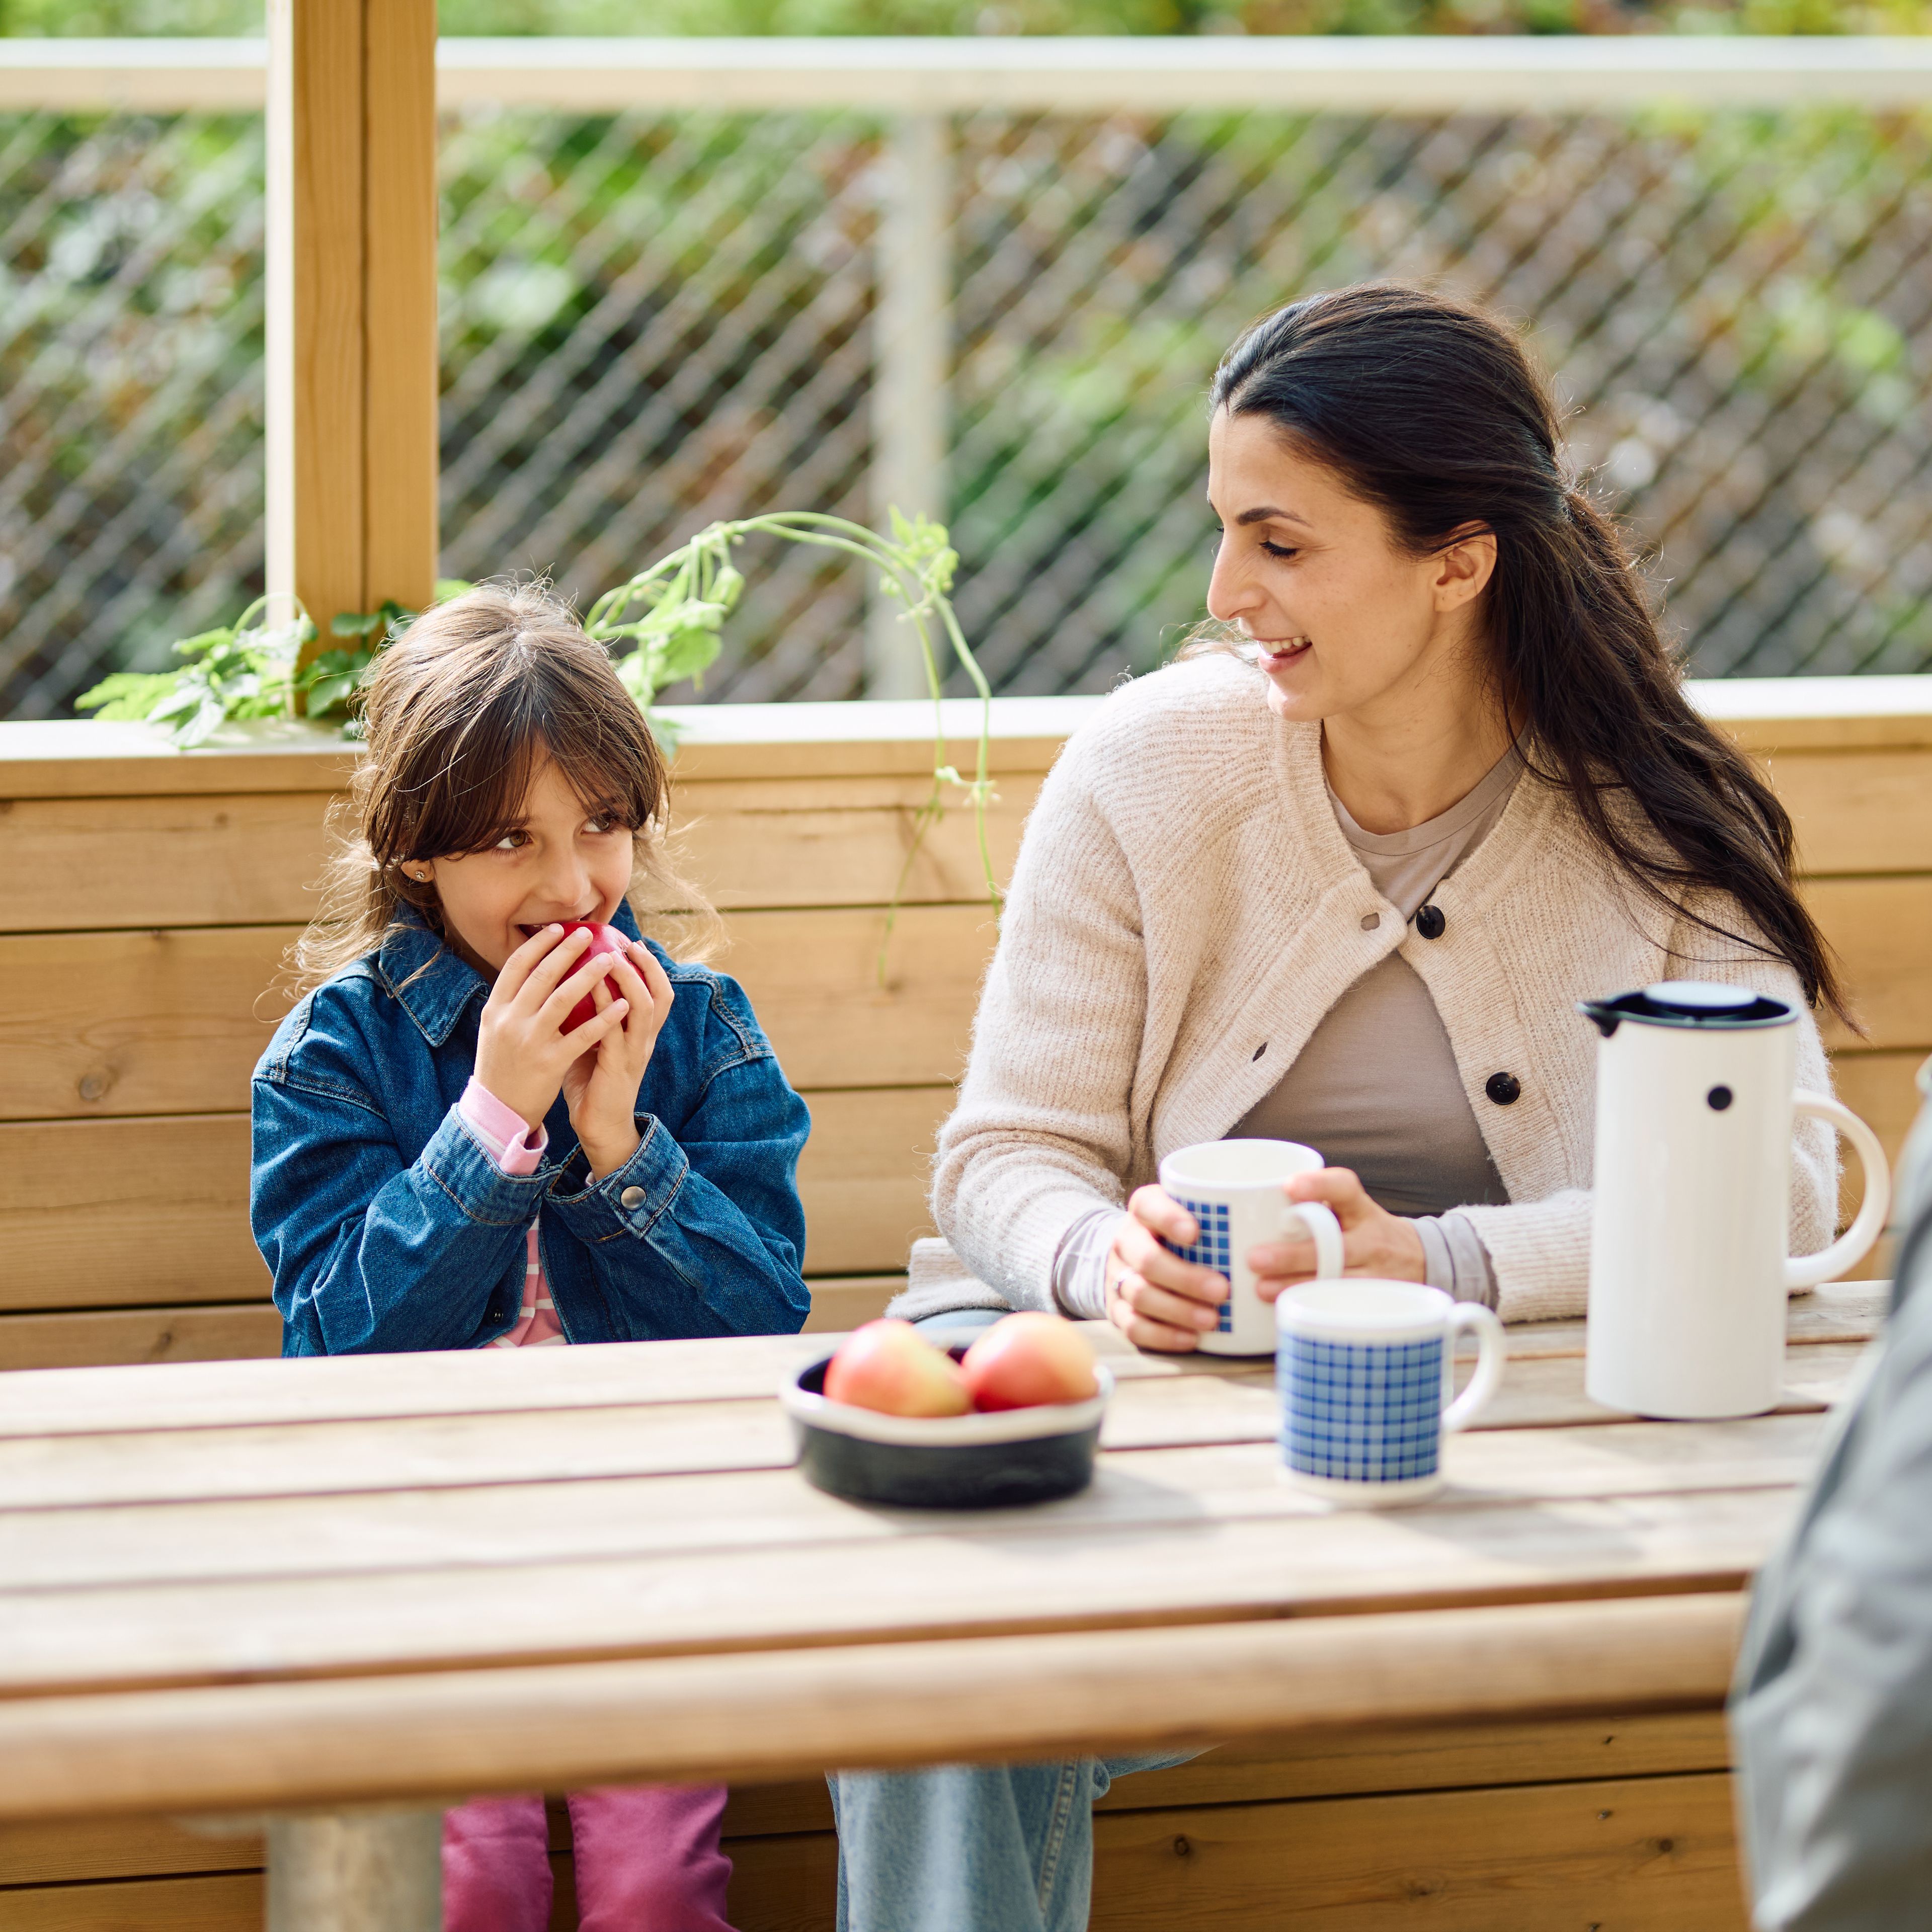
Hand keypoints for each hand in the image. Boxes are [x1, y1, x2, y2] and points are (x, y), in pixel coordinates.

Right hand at [474, 925, 633, 1134]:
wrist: (497, 1112)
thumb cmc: (500, 1067)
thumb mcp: (493, 1030)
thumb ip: (510, 1002)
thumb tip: (529, 970)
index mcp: (494, 1010)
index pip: (515, 967)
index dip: (537, 945)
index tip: (556, 929)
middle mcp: (509, 1021)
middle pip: (541, 976)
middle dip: (566, 951)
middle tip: (587, 933)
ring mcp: (530, 1042)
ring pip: (563, 1000)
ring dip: (589, 976)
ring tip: (610, 960)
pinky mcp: (550, 1063)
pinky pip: (582, 1035)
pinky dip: (603, 1018)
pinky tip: (622, 1005)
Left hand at [560, 939, 674, 1178]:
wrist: (599, 1127)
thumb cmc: (592, 1084)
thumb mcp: (594, 1043)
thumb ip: (590, 1018)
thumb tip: (566, 986)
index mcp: (641, 1034)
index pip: (657, 993)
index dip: (651, 968)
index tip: (633, 944)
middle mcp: (644, 1040)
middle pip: (661, 994)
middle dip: (648, 966)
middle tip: (629, 944)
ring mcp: (633, 1052)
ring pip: (644, 1007)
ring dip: (630, 979)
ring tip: (613, 957)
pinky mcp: (617, 1065)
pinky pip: (616, 1029)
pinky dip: (608, 1005)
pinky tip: (593, 987)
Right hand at [1104, 1185, 1228, 1353]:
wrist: (1135, 1255)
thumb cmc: (1181, 1233)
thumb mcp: (1193, 1211)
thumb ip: (1222, 1212)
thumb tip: (1288, 1214)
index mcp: (1144, 1210)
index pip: (1149, 1206)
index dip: (1168, 1218)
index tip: (1196, 1232)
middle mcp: (1126, 1240)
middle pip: (1147, 1259)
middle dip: (1185, 1277)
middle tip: (1222, 1290)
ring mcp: (1117, 1276)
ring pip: (1140, 1294)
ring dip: (1178, 1309)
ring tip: (1212, 1320)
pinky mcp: (1116, 1309)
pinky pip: (1133, 1326)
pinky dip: (1163, 1335)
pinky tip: (1191, 1339)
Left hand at [1249, 1167, 1425, 1299]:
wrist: (1419, 1260)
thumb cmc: (1362, 1231)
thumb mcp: (1350, 1210)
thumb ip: (1312, 1207)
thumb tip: (1242, 1208)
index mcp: (1361, 1209)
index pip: (1345, 1188)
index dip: (1319, 1185)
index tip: (1288, 1186)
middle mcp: (1372, 1239)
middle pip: (1334, 1245)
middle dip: (1293, 1255)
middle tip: (1255, 1258)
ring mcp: (1378, 1273)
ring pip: (1337, 1280)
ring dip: (1296, 1286)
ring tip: (1262, 1288)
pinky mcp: (1378, 1302)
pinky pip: (1344, 1307)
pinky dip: (1314, 1308)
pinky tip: (1287, 1310)